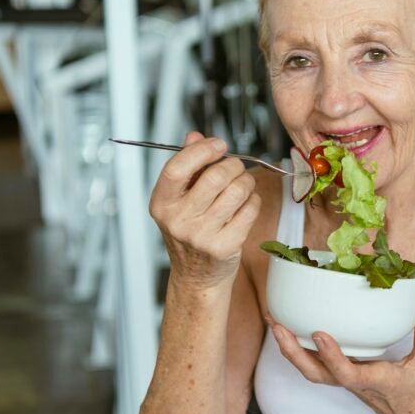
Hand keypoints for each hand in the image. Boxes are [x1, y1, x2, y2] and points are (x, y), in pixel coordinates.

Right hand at [149, 131, 260, 289]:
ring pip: (237, 191)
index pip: (177, 168)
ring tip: (243, 185)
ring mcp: (201, 236)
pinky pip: (250, 209)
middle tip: (236, 167)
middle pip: (215, 177)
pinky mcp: (225, 246)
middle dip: (233, 165)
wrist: (197, 277)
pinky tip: (246, 204)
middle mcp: (178, 220)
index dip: (202, 150)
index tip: (219, 145)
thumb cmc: (190, 232)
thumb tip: (195, 136)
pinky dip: (253, 201)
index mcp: (162, 204)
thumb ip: (187, 166)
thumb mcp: (179, 200)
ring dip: (246, 182)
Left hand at [272, 298, 414, 413]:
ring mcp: (347, 383)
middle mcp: (356, 384)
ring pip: (312, 372)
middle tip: (277, 325)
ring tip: (275, 323)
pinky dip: (301, 351)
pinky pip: (317, 367)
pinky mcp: (344, 379)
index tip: (320, 333)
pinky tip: (292, 331)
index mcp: (377, 381)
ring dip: (291, 350)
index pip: (348, 375)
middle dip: (293, 352)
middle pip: (316, 375)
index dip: (332, 356)